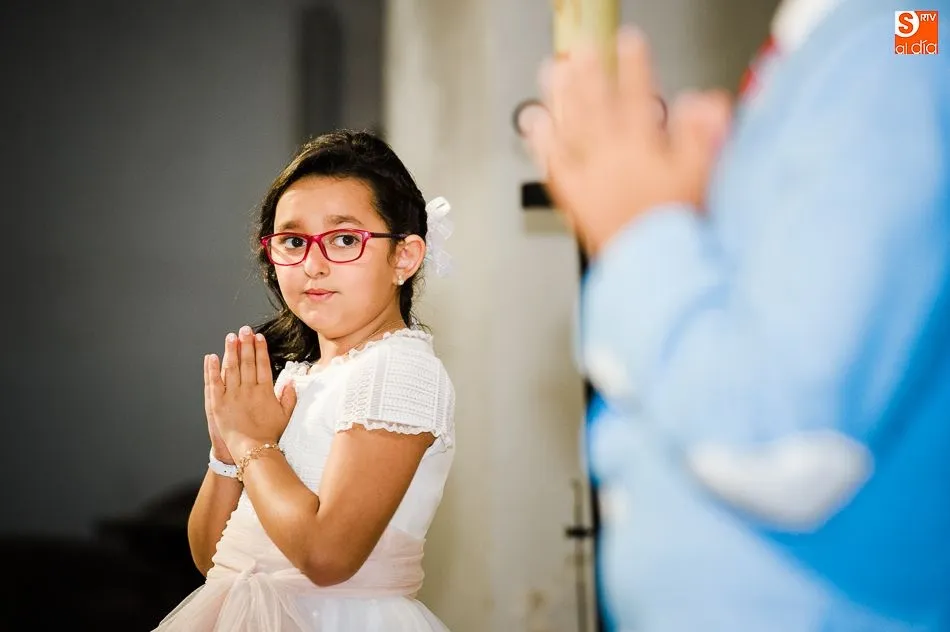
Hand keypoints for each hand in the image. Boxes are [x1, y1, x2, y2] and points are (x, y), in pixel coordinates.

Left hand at [208, 326, 297, 460]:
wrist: (252, 451)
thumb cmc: (269, 435)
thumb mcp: (285, 416)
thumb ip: (289, 398)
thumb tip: (292, 382)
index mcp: (264, 391)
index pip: (262, 364)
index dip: (260, 349)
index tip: (259, 337)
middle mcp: (248, 390)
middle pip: (247, 362)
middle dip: (245, 344)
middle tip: (244, 330)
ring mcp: (232, 396)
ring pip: (231, 368)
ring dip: (230, 351)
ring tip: (230, 337)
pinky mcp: (218, 404)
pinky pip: (214, 383)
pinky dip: (212, 369)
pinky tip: (211, 357)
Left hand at [524, 27, 732, 255]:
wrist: (651, 264)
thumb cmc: (676, 225)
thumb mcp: (701, 176)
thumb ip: (701, 134)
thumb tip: (702, 101)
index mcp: (643, 149)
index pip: (638, 97)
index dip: (634, 66)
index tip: (629, 42)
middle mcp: (611, 157)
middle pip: (597, 106)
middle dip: (590, 74)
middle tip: (582, 49)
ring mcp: (589, 177)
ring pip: (571, 128)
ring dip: (560, 97)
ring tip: (553, 72)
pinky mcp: (573, 197)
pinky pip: (552, 164)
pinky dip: (541, 141)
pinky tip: (534, 122)